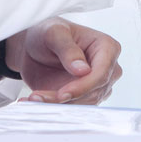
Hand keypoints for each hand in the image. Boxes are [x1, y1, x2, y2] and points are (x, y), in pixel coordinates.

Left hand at [7, 18, 122, 103]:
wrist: (34, 48)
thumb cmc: (47, 33)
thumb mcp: (53, 33)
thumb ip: (68, 49)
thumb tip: (83, 70)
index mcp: (107, 47)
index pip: (102, 73)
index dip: (83, 86)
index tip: (62, 94)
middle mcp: (107, 68)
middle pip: (94, 92)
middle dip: (66, 98)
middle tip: (38, 97)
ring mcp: (97, 86)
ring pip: (82, 104)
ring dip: (56, 104)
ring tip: (33, 97)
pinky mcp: (84, 98)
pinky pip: (71, 108)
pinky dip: (52, 107)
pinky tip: (35, 99)